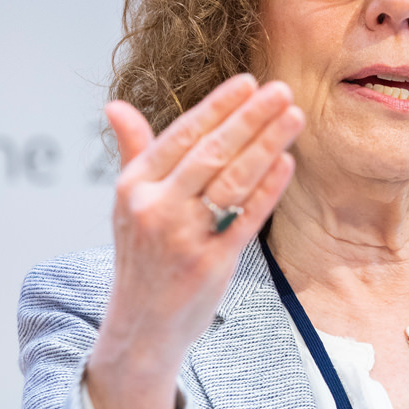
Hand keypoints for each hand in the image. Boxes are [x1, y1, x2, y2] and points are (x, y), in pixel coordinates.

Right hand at [85, 74, 302, 408]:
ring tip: (293, 117)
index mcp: (134, 187)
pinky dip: (268, 188)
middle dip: (250, 118)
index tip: (248, 82)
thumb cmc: (141, 255)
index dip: (218, 107)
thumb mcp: (128, 202)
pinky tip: (287, 163)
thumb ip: (132, 150)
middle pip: (212, 153)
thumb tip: (115, 105)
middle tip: (281, 90)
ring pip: (233, 181)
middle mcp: (156, 209)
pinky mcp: (212, 264)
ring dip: (268, 145)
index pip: (182, 136)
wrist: (141, 327)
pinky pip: (247, 218)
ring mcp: (184, 238)